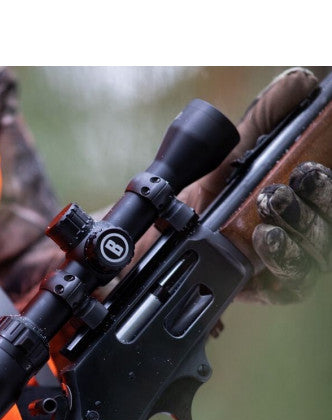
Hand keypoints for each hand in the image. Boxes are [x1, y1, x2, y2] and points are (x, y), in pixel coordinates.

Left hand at [180, 67, 330, 302]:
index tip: (308, 167)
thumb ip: (262, 119)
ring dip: (300, 234)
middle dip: (317, 202)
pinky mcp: (263, 288)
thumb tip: (301, 80)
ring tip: (270, 216)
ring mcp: (280, 260)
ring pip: (317, 255)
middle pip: (326, 222)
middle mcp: (293, 227)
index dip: (325, 183)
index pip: (324, 189)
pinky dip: (286, 266)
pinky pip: (292, 286)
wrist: (155, 238)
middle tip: (288, 187)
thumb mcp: (226, 152)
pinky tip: (265, 244)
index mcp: (294, 195)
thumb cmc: (197, 195)